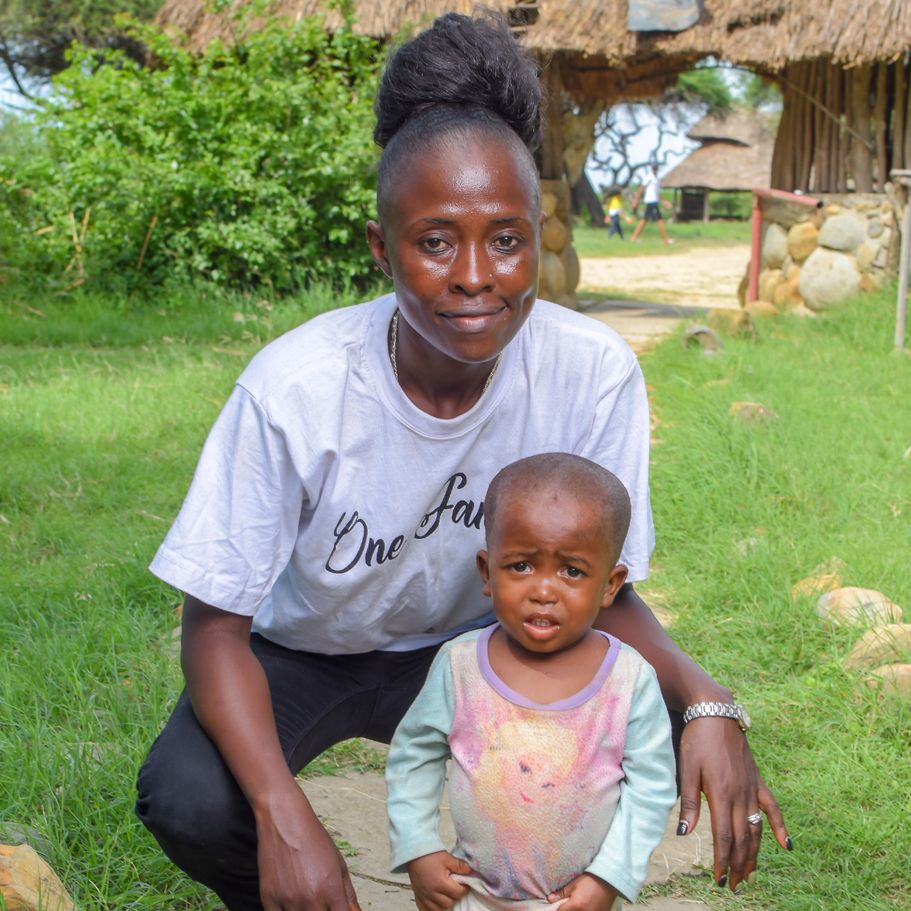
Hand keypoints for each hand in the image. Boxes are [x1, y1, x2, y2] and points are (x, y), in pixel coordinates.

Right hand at [256, 783, 361, 909]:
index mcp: (332, 890)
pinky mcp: (269, 899)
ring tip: (302, 895)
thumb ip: (348, 893)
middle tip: (318, 901)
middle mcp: (312, 899)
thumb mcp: (338, 863)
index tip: (334, 908)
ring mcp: (289, 901)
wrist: (285, 822)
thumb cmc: (314, 840)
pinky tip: (288, 902)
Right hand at [406, 851, 472, 910]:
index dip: (464, 889)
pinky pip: (425, 910)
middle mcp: (432, 893)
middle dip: (455, 897)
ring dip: (444, 905)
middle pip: (449, 903)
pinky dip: (432, 909)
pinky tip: (436, 903)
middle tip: (456, 888)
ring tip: (447, 895)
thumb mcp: (446, 857)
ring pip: (438, 909)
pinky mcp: (418, 897)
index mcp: (440, 883)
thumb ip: (459, 866)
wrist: (413, 853)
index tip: (465, 884)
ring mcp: (424, 896)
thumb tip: (470, 871)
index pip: (458, 893)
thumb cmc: (429, 855)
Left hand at [547, 873, 617, 909]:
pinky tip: (583, 906)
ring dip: (572, 910)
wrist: (608, 881)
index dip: (556, 908)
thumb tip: (549, 899)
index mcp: (576, 906)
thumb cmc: (590, 880)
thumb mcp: (574, 884)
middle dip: (564, 910)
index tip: (555, 905)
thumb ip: (562, 893)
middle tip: (565, 904)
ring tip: (575, 904)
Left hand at [677, 718, 790, 891]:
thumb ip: (689, 803)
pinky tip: (786, 845)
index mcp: (721, 794)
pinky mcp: (757, 779)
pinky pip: (772, 807)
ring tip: (750, 874)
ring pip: (757, 828)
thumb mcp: (686, 768)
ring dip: (754, 853)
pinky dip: (780, 827)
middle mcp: (741, 794)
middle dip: (739, 864)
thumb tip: (684, 832)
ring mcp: (752, 788)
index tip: (720, 878)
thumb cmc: (697, 740)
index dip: (723, 860)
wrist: (715, 712)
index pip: (725, 837)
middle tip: (733, 884)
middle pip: (743, 838)